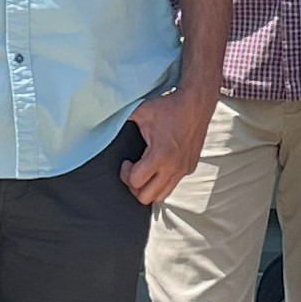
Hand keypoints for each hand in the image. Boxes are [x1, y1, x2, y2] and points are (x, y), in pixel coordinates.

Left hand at [121, 92, 215, 206]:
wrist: (196, 104)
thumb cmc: (169, 107)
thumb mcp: (141, 112)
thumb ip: (121, 120)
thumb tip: (104, 123)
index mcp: (160, 155)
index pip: (136, 182)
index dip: (125, 174)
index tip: (127, 162)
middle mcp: (173, 167)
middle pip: (147, 197)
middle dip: (135, 187)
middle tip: (134, 171)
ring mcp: (183, 169)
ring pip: (162, 196)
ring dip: (150, 188)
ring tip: (146, 171)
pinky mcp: (190, 167)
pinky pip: (174, 184)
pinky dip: (163, 181)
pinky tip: (159, 166)